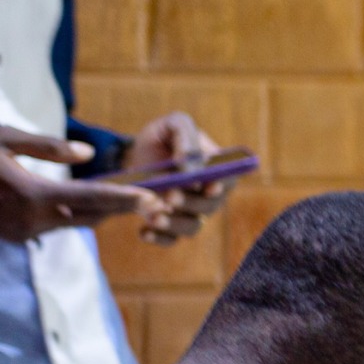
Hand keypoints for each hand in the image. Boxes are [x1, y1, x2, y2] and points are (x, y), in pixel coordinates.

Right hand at [0, 126, 159, 242]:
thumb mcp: (5, 139)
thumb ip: (48, 147)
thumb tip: (88, 153)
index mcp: (30, 194)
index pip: (89, 197)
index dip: (124, 197)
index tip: (152, 197)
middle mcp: (30, 220)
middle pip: (89, 215)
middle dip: (120, 207)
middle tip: (154, 200)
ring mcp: (22, 232)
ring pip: (73, 223)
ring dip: (98, 212)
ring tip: (131, 201)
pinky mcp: (16, 236)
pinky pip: (55, 226)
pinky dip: (73, 215)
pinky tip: (91, 204)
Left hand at [127, 112, 230, 246]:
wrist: (134, 155)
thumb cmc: (162, 137)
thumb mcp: (173, 124)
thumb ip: (186, 137)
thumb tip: (190, 164)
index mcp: (217, 169)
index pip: (229, 180)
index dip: (222, 185)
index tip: (208, 186)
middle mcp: (208, 195)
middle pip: (210, 207)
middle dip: (191, 204)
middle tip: (169, 195)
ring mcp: (190, 213)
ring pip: (192, 227)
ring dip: (175, 225)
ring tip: (154, 216)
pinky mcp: (171, 225)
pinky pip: (170, 239)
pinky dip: (158, 238)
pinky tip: (143, 231)